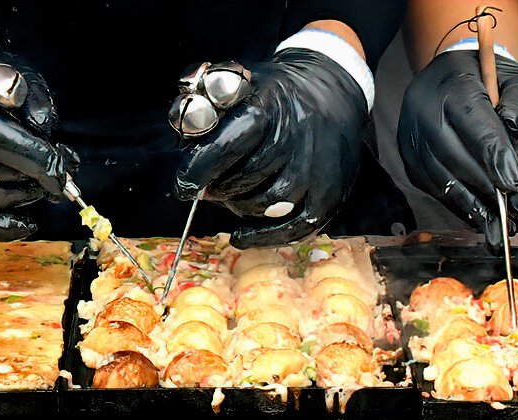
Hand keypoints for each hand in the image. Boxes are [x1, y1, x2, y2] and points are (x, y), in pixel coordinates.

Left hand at [174, 49, 367, 247]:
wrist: (333, 97)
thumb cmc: (274, 99)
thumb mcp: (239, 84)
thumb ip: (206, 103)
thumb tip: (189, 127)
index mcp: (268, 109)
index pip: (227, 145)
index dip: (200, 169)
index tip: (184, 184)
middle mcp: (296, 140)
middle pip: (244, 179)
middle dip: (219, 188)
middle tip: (211, 186)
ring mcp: (316, 171)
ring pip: (265, 207)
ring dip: (240, 207)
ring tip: (235, 196)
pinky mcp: (329, 196)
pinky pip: (293, 229)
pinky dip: (262, 237)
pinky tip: (240, 235)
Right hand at [398, 50, 517, 249]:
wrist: (453, 76)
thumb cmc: (493, 82)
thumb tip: (514, 131)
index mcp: (454, 84)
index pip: (475, 125)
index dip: (494, 158)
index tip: (513, 187)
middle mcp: (425, 109)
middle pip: (453, 156)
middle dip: (486, 190)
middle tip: (515, 215)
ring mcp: (411, 134)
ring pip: (439, 177)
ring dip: (471, 206)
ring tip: (499, 227)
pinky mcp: (408, 155)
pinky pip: (430, 186)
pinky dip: (456, 205)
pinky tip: (478, 218)